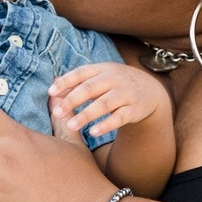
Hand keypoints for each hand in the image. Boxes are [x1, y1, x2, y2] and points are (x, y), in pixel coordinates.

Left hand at [48, 62, 172, 137]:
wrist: (150, 90)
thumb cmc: (115, 84)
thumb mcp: (99, 77)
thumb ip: (77, 83)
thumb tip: (53, 89)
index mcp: (102, 69)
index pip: (81, 73)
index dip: (66, 82)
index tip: (51, 92)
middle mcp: (114, 79)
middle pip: (90, 88)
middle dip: (72, 100)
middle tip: (57, 112)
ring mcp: (125, 93)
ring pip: (104, 104)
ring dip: (86, 115)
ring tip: (71, 126)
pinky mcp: (134, 109)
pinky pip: (119, 118)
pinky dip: (106, 125)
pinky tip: (93, 132)